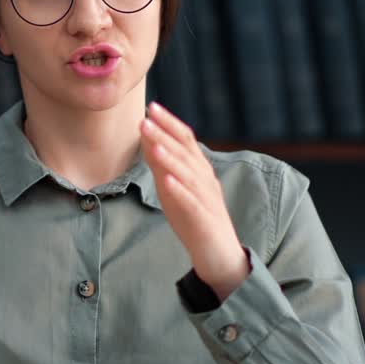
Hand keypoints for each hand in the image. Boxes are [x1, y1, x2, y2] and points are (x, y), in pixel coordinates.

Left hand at [139, 101, 249, 300]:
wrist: (219, 255)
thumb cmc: (195, 219)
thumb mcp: (175, 189)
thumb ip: (164, 166)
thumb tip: (148, 141)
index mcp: (199, 170)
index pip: (186, 139)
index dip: (170, 123)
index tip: (151, 108)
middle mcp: (206, 180)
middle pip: (187, 152)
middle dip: (165, 135)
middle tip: (145, 119)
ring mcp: (207, 199)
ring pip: (189, 174)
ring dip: (171, 158)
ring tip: (153, 144)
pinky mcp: (204, 220)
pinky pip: (192, 203)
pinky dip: (180, 190)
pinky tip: (167, 180)